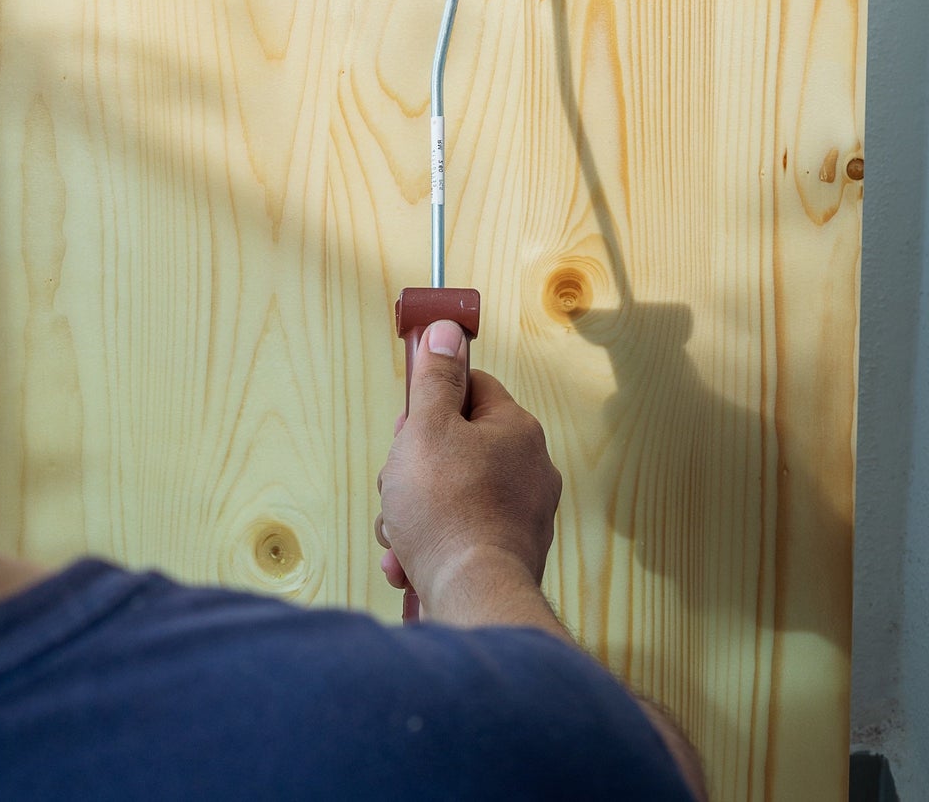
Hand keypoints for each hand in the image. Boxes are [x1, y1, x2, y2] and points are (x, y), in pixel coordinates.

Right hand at [375, 319, 561, 618]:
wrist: (471, 597)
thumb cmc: (447, 510)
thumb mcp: (426, 427)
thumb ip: (435, 378)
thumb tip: (446, 331)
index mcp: (516, 429)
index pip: (472, 387)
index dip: (430, 402)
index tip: (407, 426)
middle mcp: (530, 469)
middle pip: (456, 444)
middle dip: (413, 467)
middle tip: (398, 483)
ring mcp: (522, 515)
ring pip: (451, 492)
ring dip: (413, 509)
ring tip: (399, 531)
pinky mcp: (508, 553)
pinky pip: (459, 532)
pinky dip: (430, 542)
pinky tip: (408, 559)